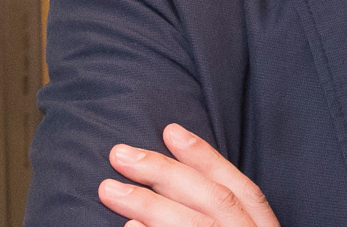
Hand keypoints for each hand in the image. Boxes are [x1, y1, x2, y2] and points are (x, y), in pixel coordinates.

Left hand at [98, 124, 279, 226]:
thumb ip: (221, 213)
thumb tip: (173, 186)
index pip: (237, 186)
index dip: (204, 156)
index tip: (170, 130)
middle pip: (212, 199)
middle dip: (166, 173)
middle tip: (121, 155)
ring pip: (194, 225)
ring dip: (148, 205)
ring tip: (109, 189)